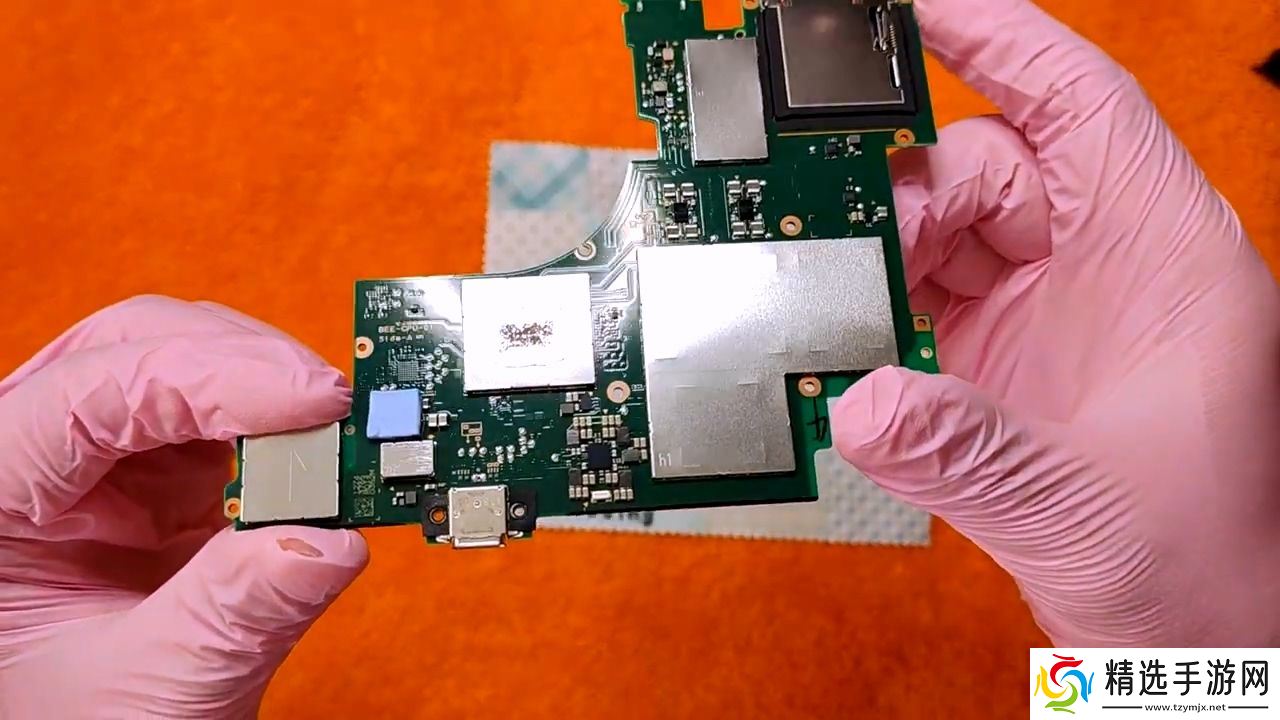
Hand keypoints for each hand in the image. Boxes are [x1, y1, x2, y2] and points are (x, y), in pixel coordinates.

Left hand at [0, 296, 367, 717]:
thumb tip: (330, 537)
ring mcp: (101, 466)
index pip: (89, 393)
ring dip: (270, 392)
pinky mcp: (160, 482)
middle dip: (243, 365)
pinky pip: (228, 420)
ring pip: (188, 365)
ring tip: (334, 437)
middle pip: (136, 348)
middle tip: (331, 407)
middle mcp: (40, 461)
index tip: (311, 398)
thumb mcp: (150, 690)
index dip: (207, 378)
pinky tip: (318, 458)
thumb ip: (237, 612)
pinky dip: (284, 429)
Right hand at [835, 0, 1279, 645]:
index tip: (914, 9)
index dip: (998, 39)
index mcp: (1160, 254)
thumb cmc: (1202, 559)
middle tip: (842, 243)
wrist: (1195, 638)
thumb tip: (861, 402)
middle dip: (907, 194)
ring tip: (839, 301)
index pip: (1077, 102)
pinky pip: (926, 294)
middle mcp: (1103, 264)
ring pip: (946, 228)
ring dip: (884, 254)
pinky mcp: (1003, 357)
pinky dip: (879, 306)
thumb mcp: (1078, 500)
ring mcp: (1049, 309)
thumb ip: (963, 448)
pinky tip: (850, 335)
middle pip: (986, 166)